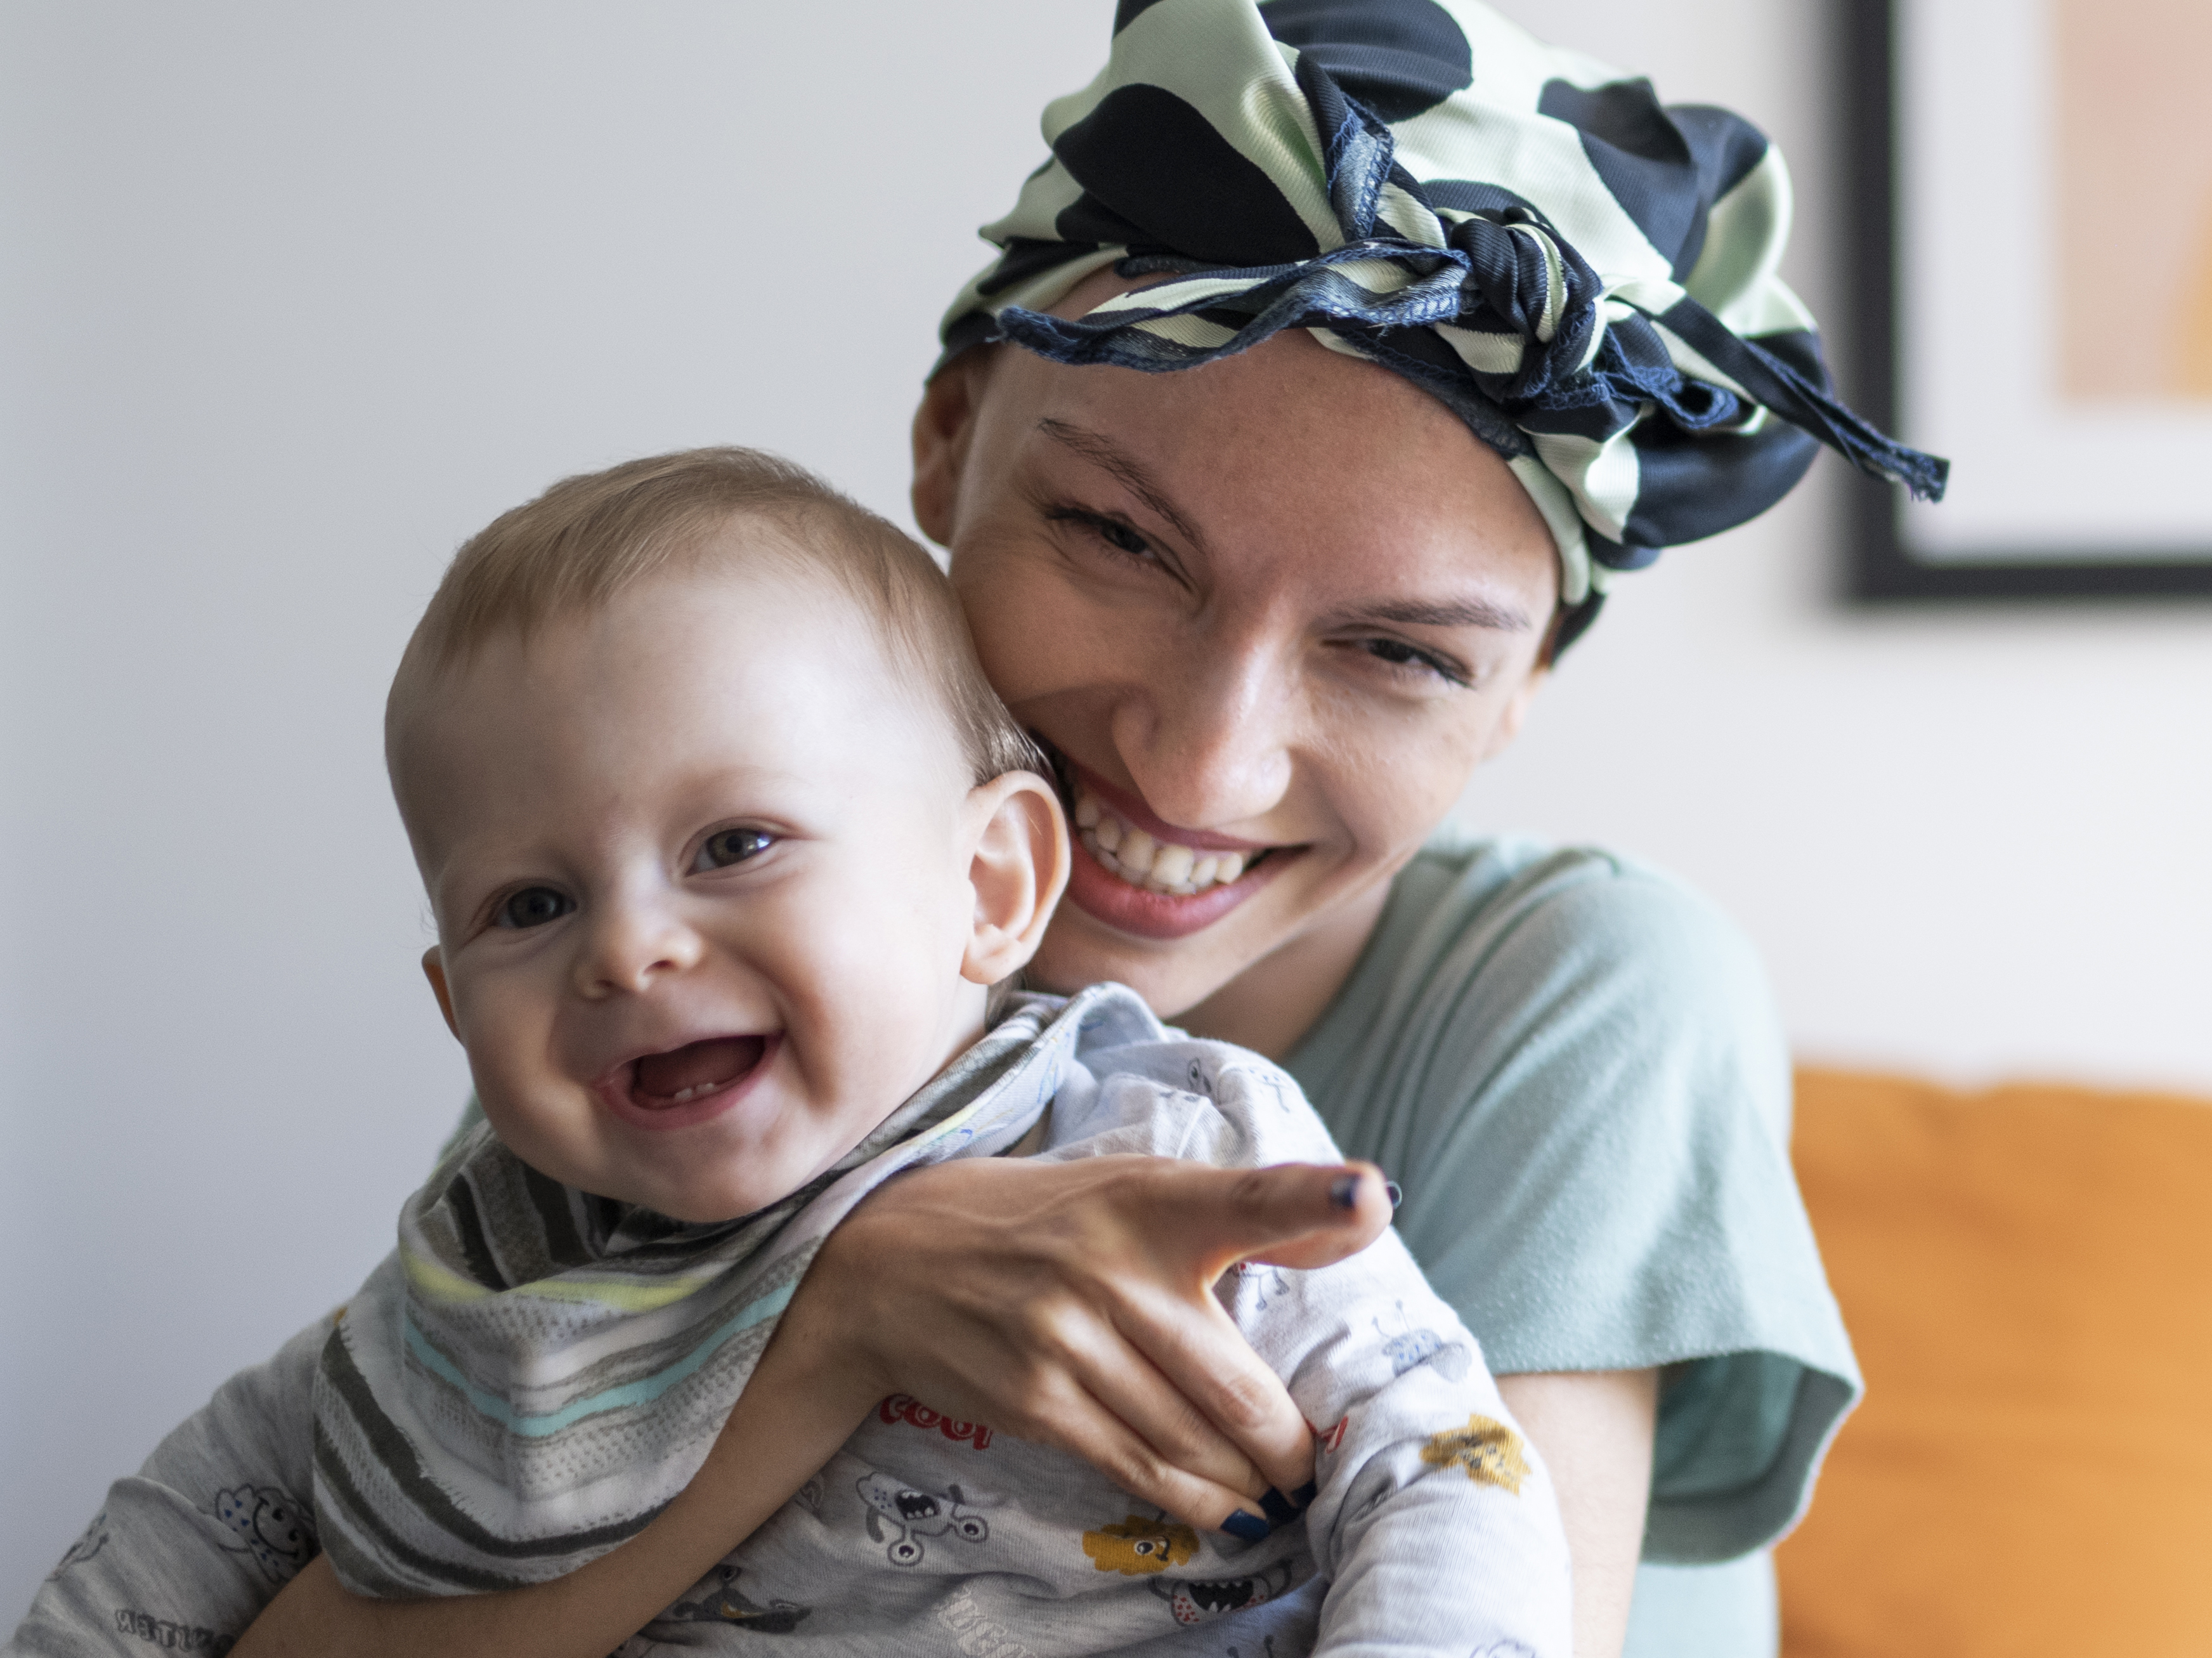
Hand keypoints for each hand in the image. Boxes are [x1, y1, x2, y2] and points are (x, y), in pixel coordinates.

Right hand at [785, 1154, 1393, 1530]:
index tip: (1371, 1197)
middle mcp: (1111, 1267)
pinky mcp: (1037, 1398)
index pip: (1245, 1195)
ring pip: (1196, 1440)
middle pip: (1238, 1385)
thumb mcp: (1134, 1187)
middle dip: (1291, 1445)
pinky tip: (1231, 1513)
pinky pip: (1140, 1466)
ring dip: (1252, 1483)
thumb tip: (1367, 1216)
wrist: (893, 1262)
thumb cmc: (1045, 1220)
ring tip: (1284, 1496)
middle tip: (1323, 1466)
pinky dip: (1197, 1500)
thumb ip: (1242, 1208)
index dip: (1312, 1196)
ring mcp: (1069, 1339)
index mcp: (1150, 1198)